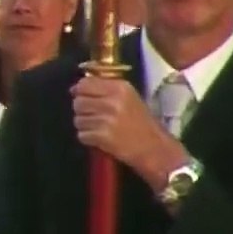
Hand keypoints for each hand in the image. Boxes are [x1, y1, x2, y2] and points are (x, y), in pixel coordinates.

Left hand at [71, 77, 186, 191]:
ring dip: (85, 126)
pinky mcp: (103, 136)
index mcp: (120, 88)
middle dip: (82, 111)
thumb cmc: (142, 123)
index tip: (80, 96)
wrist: (156, 149)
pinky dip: (88, 138)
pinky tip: (101, 139)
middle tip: (94, 117)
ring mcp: (107, 119)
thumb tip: (76, 88)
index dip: (79, 91)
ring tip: (99, 129)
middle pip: (78, 102)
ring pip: (78, 119)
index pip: (85, 84)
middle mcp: (112, 101)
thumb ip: (105, 90)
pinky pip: (82, 134)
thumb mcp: (129, 98)